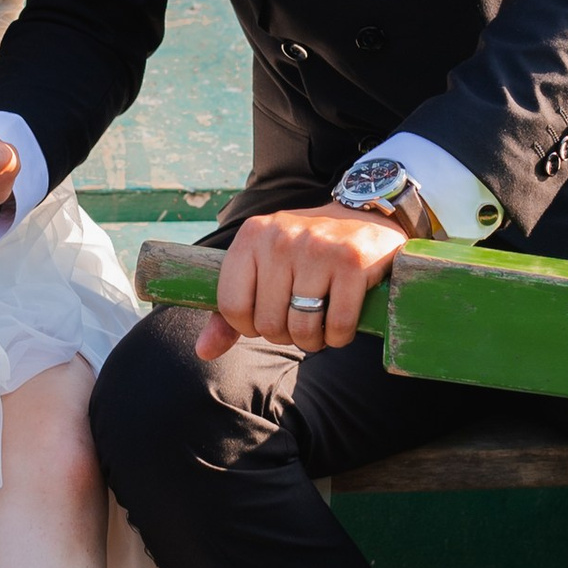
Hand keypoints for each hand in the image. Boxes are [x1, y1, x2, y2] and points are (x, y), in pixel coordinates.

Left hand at [200, 205, 406, 358]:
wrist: (363, 216)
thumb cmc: (306, 251)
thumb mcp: (264, 266)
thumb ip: (232, 308)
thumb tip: (204, 351)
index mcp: (251, 236)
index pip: (231, 305)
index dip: (248, 326)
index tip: (265, 319)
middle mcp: (280, 239)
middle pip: (268, 322)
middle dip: (285, 335)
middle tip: (298, 322)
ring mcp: (318, 249)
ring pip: (303, 327)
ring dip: (313, 341)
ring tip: (319, 327)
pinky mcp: (353, 262)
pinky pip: (338, 325)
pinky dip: (339, 337)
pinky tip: (340, 325)